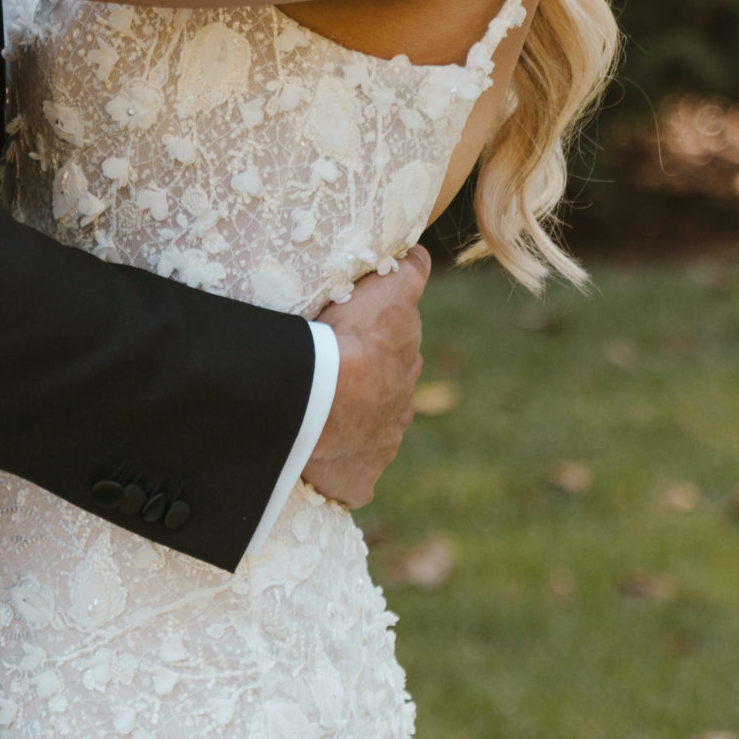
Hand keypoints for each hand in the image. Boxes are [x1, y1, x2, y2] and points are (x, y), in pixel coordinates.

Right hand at [300, 245, 430, 509]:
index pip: (397, 361)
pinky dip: (339, 471)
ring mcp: (381, 450)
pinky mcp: (359, 482)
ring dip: (351, 427)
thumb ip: (410, 274)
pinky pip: (350, 478)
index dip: (377, 351)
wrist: (327, 396)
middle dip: (367, 390)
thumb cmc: (354, 339)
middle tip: (332, 377)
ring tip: (318, 417)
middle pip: (386, 399)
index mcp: (406, 372)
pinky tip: (319, 461)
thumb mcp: (389, 292)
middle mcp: (400, 414)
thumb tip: (421, 256)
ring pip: (369, 436)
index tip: (355, 346)